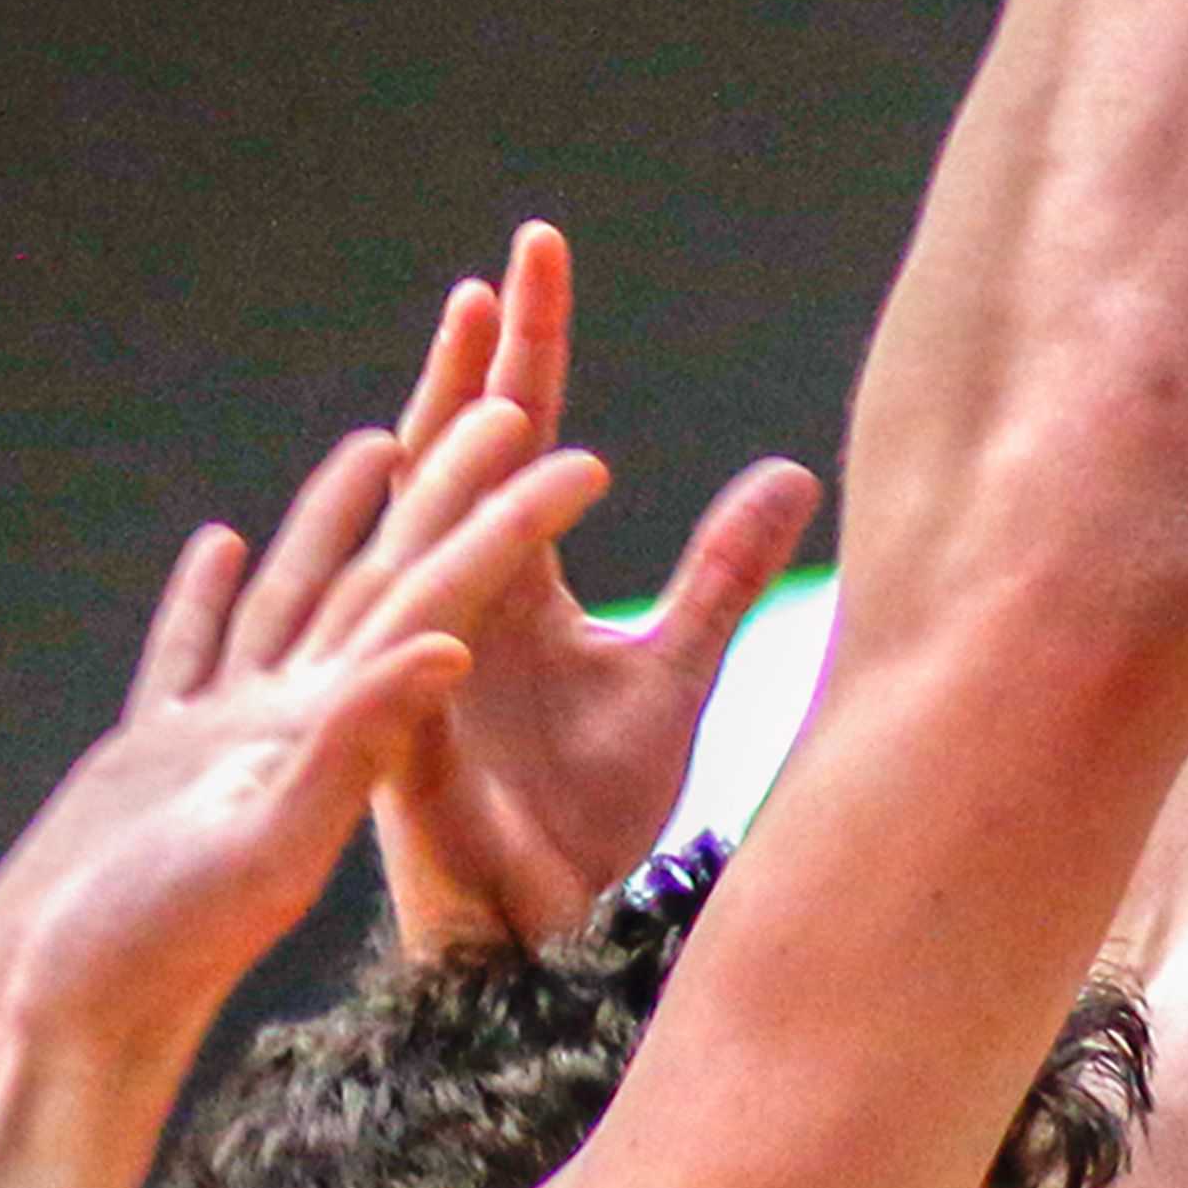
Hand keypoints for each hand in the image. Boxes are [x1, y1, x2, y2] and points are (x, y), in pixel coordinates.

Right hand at [0, 377, 610, 1072]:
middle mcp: (295, 726)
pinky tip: (224, 548)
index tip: (581, 458)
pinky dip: (212, 602)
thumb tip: (447, 644)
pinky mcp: (156, 759)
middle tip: (503, 395)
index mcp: (337, 734)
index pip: (444, 600)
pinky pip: (195, 655)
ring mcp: (225, 740)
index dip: (510, 527)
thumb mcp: (268, 849)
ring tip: (378, 442)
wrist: (63, 1028)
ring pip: (296, 603)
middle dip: (445, 488)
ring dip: (339, 526)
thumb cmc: (153, 952)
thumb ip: (353, 746)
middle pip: (385, 578)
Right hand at [368, 222, 821, 955]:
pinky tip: (436, 612)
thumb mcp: (672, 676)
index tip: (533, 250)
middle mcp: (448, 612)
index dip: (523, 346)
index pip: (509, 436)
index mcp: (502, 581)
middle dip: (466, 383)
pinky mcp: (405, 773)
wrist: (546, 937)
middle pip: (446, 474)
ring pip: (418, 569)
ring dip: (446, 494)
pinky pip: (397, 707)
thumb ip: (720, 575)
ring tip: (486, 409)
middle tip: (489, 287)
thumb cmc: (588, 813)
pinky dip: (409, 663)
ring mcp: (417, 686)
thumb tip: (789, 472)